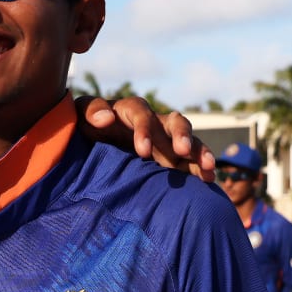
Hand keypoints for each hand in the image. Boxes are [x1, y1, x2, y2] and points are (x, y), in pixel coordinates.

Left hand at [75, 95, 213, 179]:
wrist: (91, 145)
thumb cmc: (86, 128)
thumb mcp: (80, 116)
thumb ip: (91, 111)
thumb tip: (106, 118)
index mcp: (131, 111)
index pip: (141, 114)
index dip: (144, 130)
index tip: (143, 151)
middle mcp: (154, 122)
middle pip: (174, 122)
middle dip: (181, 135)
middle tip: (182, 151)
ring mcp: (166, 139)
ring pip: (189, 140)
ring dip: (199, 151)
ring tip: (208, 169)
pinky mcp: (172, 157)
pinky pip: (192, 159)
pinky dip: (202, 167)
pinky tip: (211, 180)